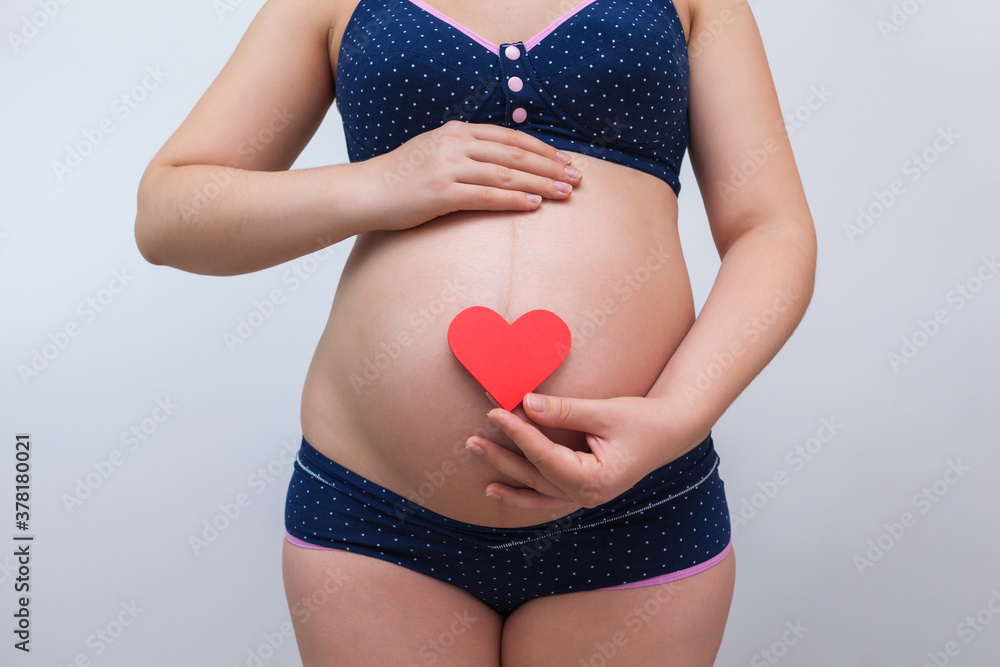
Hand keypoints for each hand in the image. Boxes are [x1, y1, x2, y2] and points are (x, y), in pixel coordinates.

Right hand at [367, 120, 582, 230]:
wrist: (368, 191)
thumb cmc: (405, 177)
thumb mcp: (437, 151)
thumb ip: (468, 150)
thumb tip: (505, 161)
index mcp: (459, 130)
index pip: (511, 138)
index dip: (543, 149)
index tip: (566, 161)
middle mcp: (456, 143)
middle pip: (515, 155)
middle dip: (551, 167)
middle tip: (577, 178)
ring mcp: (449, 167)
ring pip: (507, 175)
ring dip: (541, 185)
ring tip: (565, 194)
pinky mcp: (442, 193)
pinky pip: (488, 197)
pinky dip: (515, 201)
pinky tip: (535, 206)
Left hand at [465, 393, 700, 511]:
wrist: (670, 432)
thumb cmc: (643, 421)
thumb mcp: (605, 412)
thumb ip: (565, 411)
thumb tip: (527, 403)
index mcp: (596, 480)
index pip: (546, 457)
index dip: (518, 434)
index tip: (495, 413)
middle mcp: (587, 496)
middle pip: (535, 476)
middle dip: (502, 456)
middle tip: (472, 438)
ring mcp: (584, 498)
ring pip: (536, 488)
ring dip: (505, 473)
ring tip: (477, 456)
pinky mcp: (580, 491)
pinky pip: (545, 496)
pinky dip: (521, 493)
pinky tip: (497, 488)